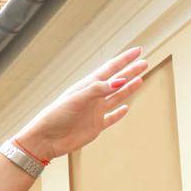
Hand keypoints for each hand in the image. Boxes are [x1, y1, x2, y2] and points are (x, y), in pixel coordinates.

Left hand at [14, 47, 148, 161]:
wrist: (46, 140)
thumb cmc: (56, 116)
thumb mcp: (77, 98)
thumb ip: (98, 89)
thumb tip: (121, 80)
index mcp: (87, 86)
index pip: (110, 69)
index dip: (124, 60)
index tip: (138, 51)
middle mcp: (92, 97)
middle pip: (116, 81)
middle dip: (130, 71)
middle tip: (145, 62)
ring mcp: (95, 112)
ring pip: (116, 97)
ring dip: (128, 88)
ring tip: (140, 79)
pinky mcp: (95, 126)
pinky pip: (111, 118)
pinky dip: (119, 113)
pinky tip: (126, 108)